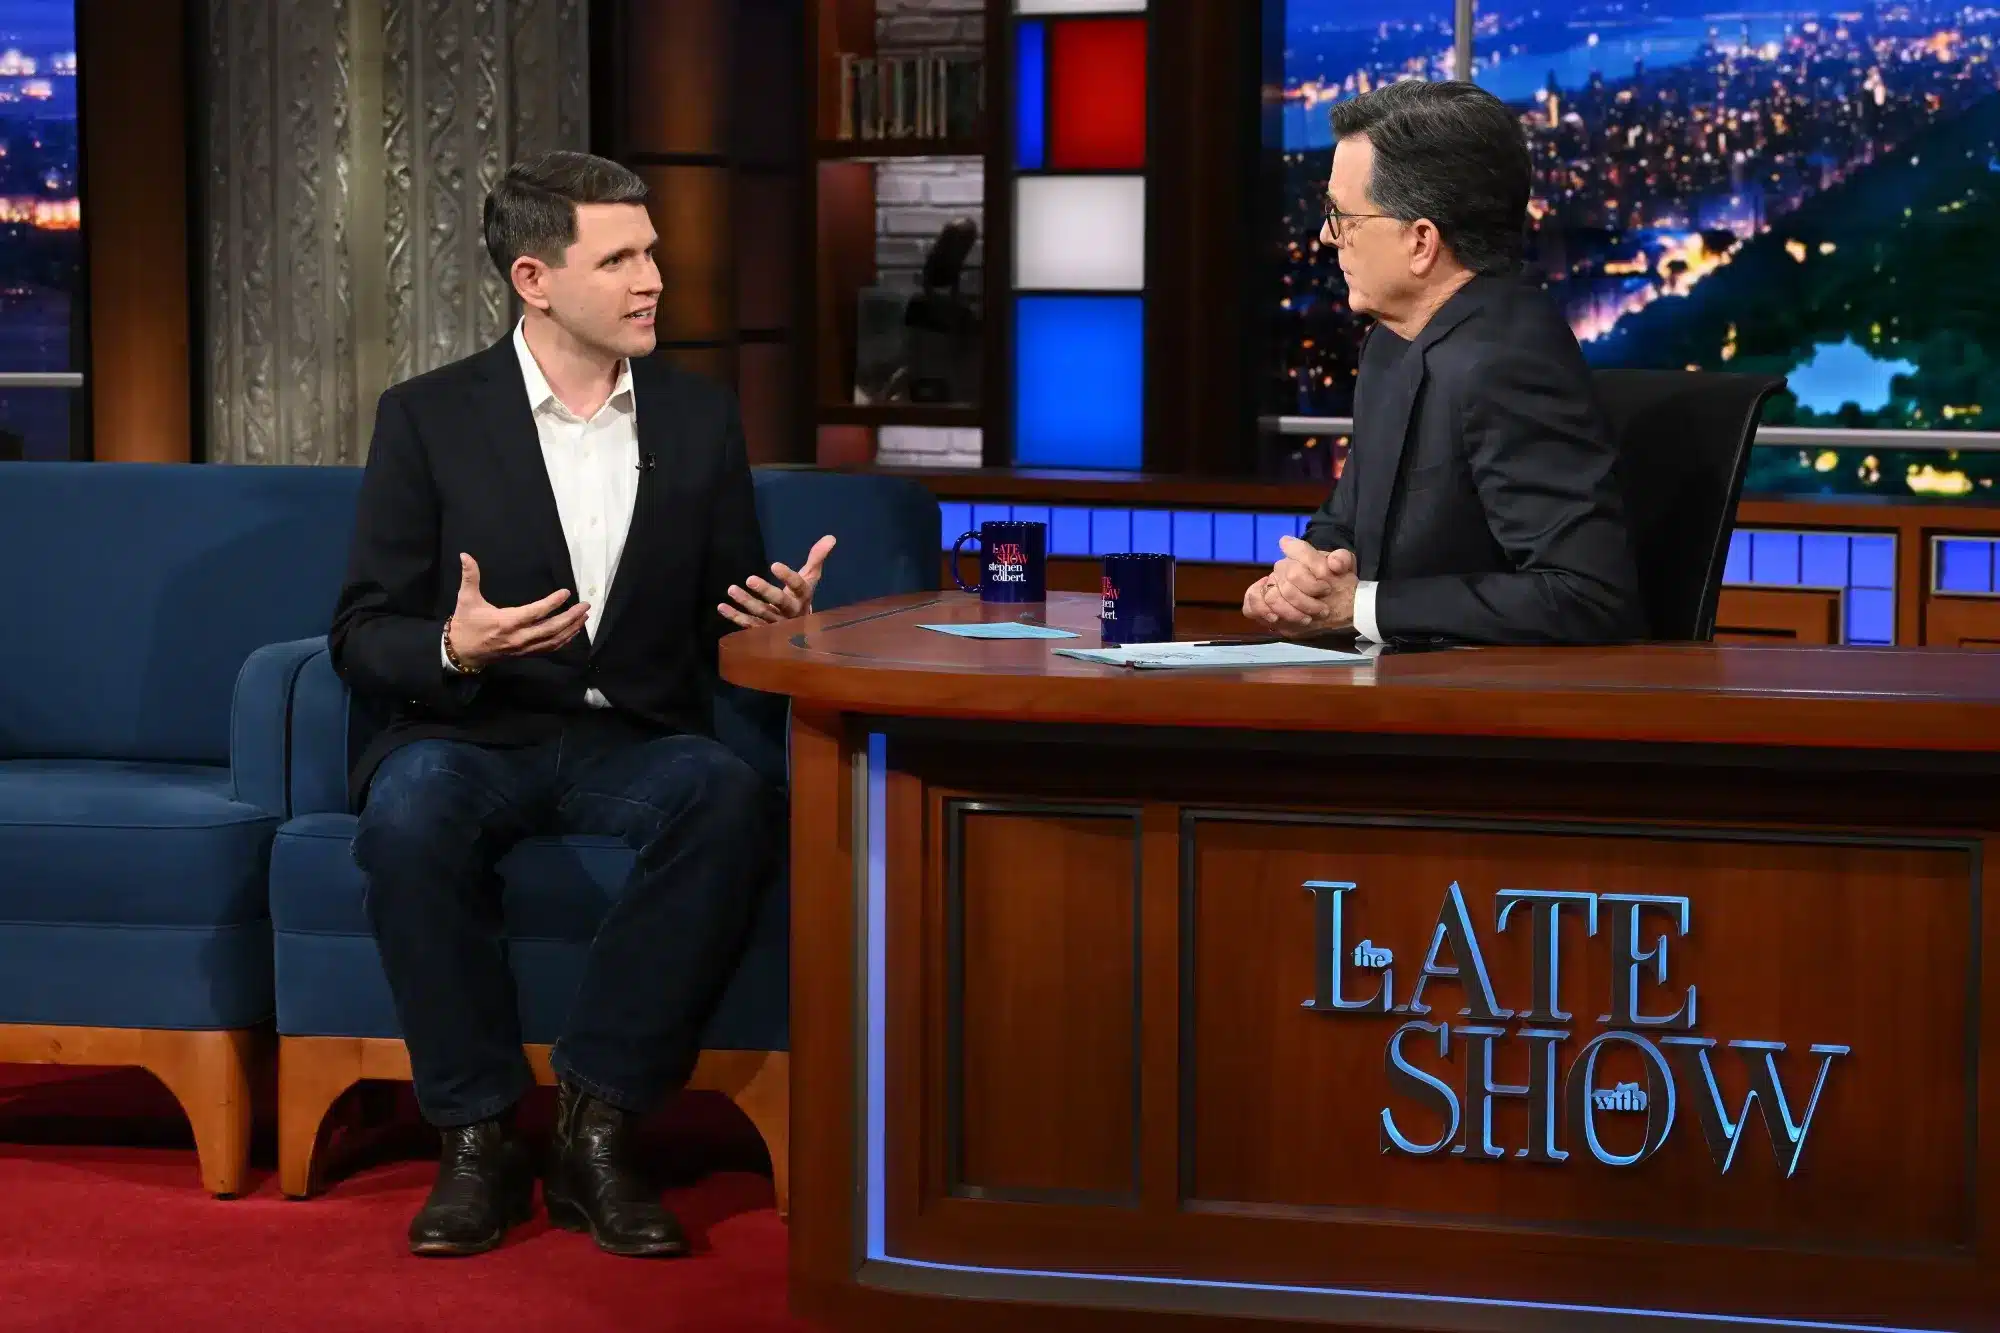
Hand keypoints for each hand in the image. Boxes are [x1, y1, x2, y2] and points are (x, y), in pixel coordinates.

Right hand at [446, 553, 589, 670]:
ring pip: (553, 640)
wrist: (462, 652)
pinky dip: (564, 641)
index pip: (536, 612)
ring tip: (584, 617)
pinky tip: (573, 632)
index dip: (552, 602)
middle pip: (551, 628)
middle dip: (571, 617)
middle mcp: (519, 637)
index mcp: (507, 622)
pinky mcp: (525, 653)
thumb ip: (469, 576)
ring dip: (571, 629)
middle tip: (585, 605)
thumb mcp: (466, 599)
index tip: (566, 592)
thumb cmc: (466, 624)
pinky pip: (549, 649)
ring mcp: (524, 647)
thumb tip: (465, 555)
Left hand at [719, 534, 837, 628]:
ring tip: (732, 589)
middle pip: (779, 602)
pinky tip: (722, 606)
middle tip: (750, 578)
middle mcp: (791, 612)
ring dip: (746, 602)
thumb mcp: (810, 577)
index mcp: (803, 597)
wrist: (799, 627)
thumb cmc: (801, 596)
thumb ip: (817, 558)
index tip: (774, 565)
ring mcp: (776, 624)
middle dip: (766, 591)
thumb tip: (831, 537)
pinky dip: (735, 616)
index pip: (798, 586)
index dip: (787, 576)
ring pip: (761, 614)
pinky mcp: (762, 631)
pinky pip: (748, 624)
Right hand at [1242, 537, 1356, 634]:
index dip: (1312, 575)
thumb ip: (1342, 559)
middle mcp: (1282, 568)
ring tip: (1307, 619)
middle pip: (1287, 580)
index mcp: (1299, 556)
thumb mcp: (1346, 567)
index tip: (1327, 588)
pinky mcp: (1264, 605)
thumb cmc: (1337, 582)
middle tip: (1323, 610)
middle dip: (1306, 598)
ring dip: (1290, 610)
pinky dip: (1261, 611)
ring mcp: (1271, 586)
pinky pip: (1251, 604)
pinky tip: (1275, 619)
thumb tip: (1333, 563)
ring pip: (1271, 596)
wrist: (1334, 603)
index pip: (1298, 553)